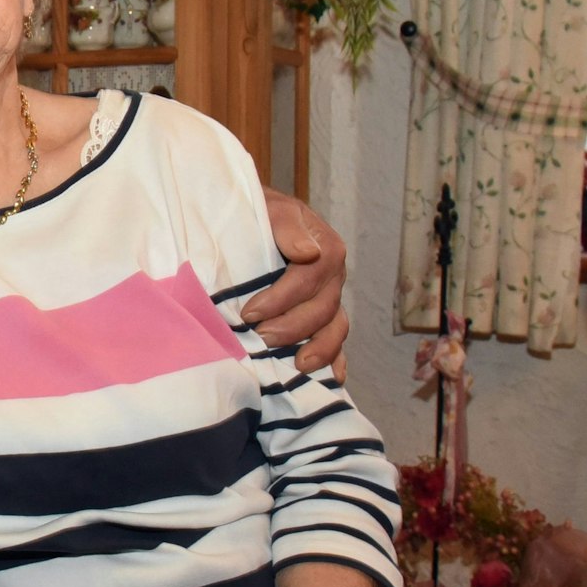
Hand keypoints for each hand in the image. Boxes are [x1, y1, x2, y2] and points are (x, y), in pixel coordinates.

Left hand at [247, 189, 348, 376]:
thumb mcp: (270, 207)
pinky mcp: (323, 314)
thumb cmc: (257, 211)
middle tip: (261, 338)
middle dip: (293, 327)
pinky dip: (336, 358)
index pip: (310, 277)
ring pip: (334, 326)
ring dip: (318, 348)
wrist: (253, 215)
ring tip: (297, 366)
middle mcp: (333, 275)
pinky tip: (333, 378)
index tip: (250, 313)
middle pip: (323, 307)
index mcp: (325, 247)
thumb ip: (287, 226)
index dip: (282, 298)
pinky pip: (335, 338)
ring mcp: (330, 296)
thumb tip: (307, 253)